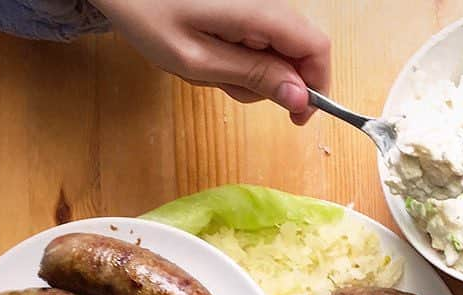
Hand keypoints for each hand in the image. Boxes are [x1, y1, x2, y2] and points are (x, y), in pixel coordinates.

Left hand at [95, 0, 329, 122]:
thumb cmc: (145, 13)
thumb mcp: (198, 59)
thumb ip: (253, 77)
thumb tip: (301, 98)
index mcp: (259, 11)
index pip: (317, 49)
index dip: (317, 86)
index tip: (296, 116)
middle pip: (299, 50)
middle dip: (273, 81)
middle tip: (226, 85)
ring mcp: (252, 0)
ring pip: (277, 46)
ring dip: (250, 69)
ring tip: (206, 66)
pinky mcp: (240, 2)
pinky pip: (256, 34)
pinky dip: (238, 53)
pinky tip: (207, 50)